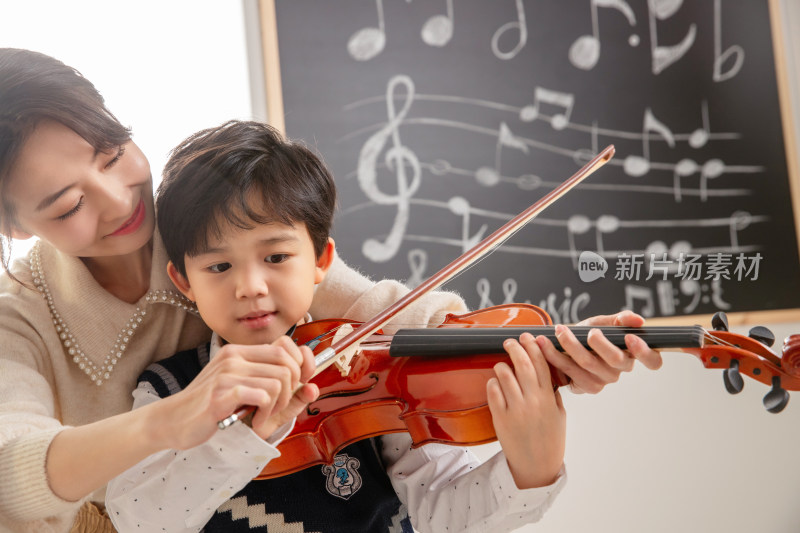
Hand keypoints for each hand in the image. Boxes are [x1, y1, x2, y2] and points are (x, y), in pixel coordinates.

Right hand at [154, 336, 317, 448]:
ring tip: (264, 415)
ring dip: (279, 404)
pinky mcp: (222, 392)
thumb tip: (314, 387)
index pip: (285, 345)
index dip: (301, 365)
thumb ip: (283, 393)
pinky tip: (254, 420)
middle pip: (287, 362)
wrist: (173, 422)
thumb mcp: (250, 397)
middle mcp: (234, 357)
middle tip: (278, 405)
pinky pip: (264, 395)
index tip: (299, 386)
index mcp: (240, 352)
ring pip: (279, 380)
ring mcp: (227, 372)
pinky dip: (267, 412)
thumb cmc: (213, 410)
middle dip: (293, 387)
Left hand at [488, 332, 565, 488]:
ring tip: (502, 364)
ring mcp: (516, 410)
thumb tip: (547, 373)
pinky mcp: (501, 419)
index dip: (535, 348)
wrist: (536, 467)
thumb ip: (553, 394)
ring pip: (506, 377)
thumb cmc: (549, 441)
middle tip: (510, 341)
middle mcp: (533, 402)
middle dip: (516, 349)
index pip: (542, 365)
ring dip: (502, 366)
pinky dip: (493, 383)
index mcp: (549, 399)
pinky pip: (493, 393)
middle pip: (523, 366)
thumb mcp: (559, 416)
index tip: (529, 337)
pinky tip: (495, 382)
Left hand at [538, 310, 662, 393]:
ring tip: (559, 331)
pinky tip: (545, 344)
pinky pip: (571, 371)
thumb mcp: (603, 322)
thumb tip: (638, 319)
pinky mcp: (588, 387)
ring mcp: (605, 380)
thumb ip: (620, 319)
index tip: (629, 338)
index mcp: (632, 353)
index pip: (653, 360)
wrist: (564, 346)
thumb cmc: (588, 334)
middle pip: (615, 359)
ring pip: (588, 363)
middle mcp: (621, 369)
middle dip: (600, 344)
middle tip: (590, 332)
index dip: (644, 351)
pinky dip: (556, 355)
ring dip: (570, 345)